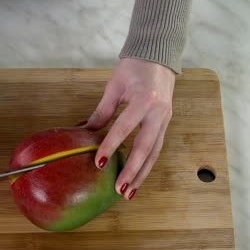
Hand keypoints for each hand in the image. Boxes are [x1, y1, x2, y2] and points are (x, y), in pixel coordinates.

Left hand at [82, 58, 174, 199]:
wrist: (159, 56)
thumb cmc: (134, 68)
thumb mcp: (114, 87)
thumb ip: (102, 112)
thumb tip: (84, 131)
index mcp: (145, 100)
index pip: (125, 127)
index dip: (111, 146)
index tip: (99, 163)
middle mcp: (159, 113)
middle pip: (145, 147)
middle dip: (132, 170)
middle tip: (119, 189)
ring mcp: (165, 120)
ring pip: (154, 153)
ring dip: (142, 174)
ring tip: (129, 193)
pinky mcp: (166, 124)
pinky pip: (156, 148)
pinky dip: (147, 165)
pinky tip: (137, 178)